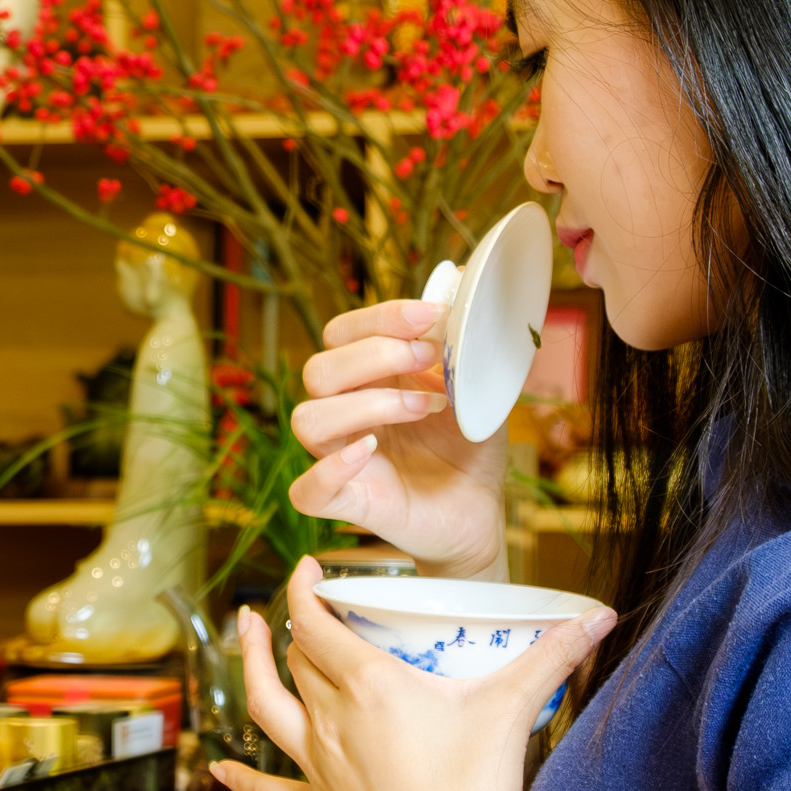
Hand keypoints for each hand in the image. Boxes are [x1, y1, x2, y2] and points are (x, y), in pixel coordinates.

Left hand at [211, 557, 612, 790]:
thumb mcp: (512, 713)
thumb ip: (553, 658)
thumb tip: (601, 615)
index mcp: (367, 686)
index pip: (316, 623)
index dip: (303, 590)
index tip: (306, 568)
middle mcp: (329, 721)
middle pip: (295, 659)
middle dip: (291, 624)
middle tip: (298, 605)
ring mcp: (317, 768)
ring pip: (263, 707)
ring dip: (249, 666)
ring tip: (243, 636)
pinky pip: (267, 790)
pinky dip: (238, 776)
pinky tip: (216, 767)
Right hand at [288, 298, 509, 577]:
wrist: (483, 510)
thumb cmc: (470, 447)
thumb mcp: (475, 387)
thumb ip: (461, 343)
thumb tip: (463, 280)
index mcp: (366, 379)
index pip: (341, 333)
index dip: (379, 318)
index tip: (431, 316)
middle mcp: (345, 413)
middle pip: (318, 370)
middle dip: (376, 355)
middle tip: (429, 359)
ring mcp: (340, 458)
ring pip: (308, 419)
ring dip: (367, 404)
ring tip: (425, 408)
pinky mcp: (348, 503)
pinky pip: (307, 490)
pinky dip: (330, 469)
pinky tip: (370, 451)